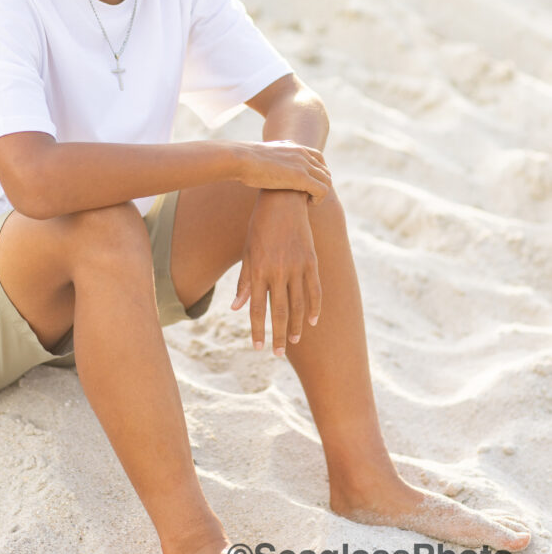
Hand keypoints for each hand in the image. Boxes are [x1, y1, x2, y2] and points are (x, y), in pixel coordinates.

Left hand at [230, 190, 321, 353]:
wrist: (284, 200)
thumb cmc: (260, 226)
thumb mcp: (248, 251)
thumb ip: (244, 281)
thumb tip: (236, 308)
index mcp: (258, 270)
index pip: (256, 308)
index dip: (257, 330)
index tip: (258, 347)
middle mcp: (278, 271)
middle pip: (279, 312)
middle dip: (278, 335)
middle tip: (278, 354)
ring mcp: (297, 266)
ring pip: (298, 304)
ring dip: (297, 326)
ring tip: (294, 341)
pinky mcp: (311, 260)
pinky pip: (315, 290)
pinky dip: (315, 307)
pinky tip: (312, 321)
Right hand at [237, 140, 331, 203]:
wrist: (240, 159)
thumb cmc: (243, 161)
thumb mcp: (259, 156)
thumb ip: (267, 159)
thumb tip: (260, 165)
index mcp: (293, 146)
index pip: (318, 157)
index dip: (317, 173)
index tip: (308, 186)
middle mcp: (301, 153)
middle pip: (325, 170)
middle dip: (320, 185)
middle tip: (307, 197)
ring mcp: (302, 164)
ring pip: (327, 180)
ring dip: (321, 194)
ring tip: (308, 202)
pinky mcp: (301, 177)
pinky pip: (323, 190)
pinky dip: (319, 199)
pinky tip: (308, 205)